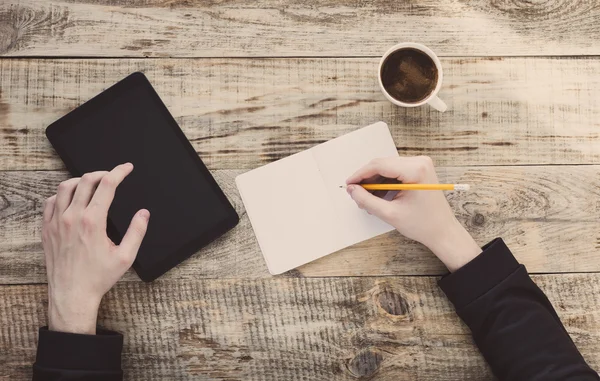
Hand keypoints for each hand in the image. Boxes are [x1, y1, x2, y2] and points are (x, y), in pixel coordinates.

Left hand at [42, 163, 149, 333]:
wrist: (72, 295)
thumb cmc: (97, 278)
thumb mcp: (126, 257)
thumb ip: (137, 231)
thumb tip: (143, 213)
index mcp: (93, 222)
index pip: (107, 185)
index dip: (119, 172)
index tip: (126, 168)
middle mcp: (72, 218)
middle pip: (86, 181)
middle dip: (102, 173)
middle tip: (112, 175)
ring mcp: (56, 222)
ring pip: (65, 187)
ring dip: (81, 180)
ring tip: (92, 183)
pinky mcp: (47, 229)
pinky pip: (50, 202)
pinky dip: (62, 194)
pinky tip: (71, 199)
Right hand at [346, 156, 480, 271]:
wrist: (443, 231)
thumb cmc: (423, 224)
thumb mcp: (390, 214)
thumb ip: (367, 200)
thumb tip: (352, 190)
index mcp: (415, 170)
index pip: (379, 165)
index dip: (360, 175)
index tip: (349, 184)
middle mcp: (419, 162)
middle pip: (383, 165)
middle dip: (367, 179)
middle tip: (356, 194)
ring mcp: (421, 165)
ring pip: (387, 168)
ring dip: (375, 182)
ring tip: (367, 199)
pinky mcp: (420, 170)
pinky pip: (396, 172)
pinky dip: (385, 183)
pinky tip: (378, 196)